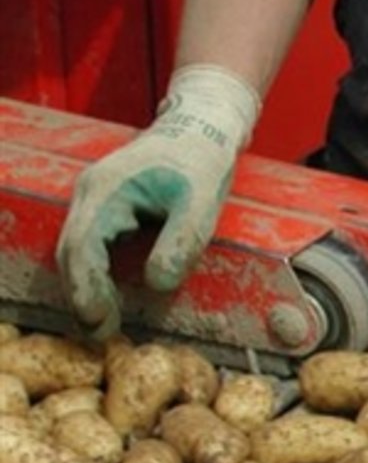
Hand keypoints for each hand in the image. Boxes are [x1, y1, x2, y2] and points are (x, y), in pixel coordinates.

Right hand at [56, 65, 259, 338]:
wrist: (200, 128)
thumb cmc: (202, 163)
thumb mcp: (200, 204)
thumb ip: (180, 243)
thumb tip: (156, 284)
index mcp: (107, 191)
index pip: (83, 246)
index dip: (86, 287)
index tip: (98, 319)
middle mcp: (90, 194)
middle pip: (71, 252)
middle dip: (82, 294)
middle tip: (100, 333)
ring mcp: (94, 200)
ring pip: (77, 250)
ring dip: (86, 287)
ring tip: (104, 323)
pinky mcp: (105, 207)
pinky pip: (90, 245)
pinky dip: (94, 273)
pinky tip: (109, 297)